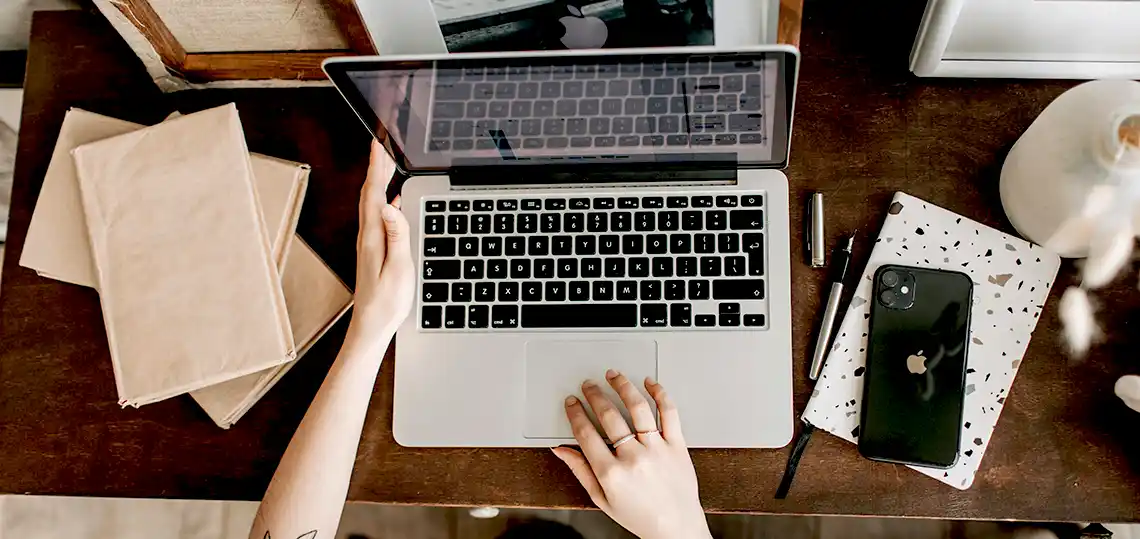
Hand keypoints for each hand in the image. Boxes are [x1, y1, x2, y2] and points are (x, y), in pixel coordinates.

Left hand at [344, 140, 414, 353]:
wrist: (370, 327)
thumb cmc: (386, 302)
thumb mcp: (398, 269)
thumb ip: (397, 235)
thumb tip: (391, 204)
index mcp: (373, 237)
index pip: (373, 193)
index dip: (377, 167)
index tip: (378, 143)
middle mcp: (367, 236)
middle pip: (369, 193)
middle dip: (376, 167)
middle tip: (383, 145)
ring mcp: (369, 243)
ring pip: (372, 203)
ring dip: (379, 181)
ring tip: (387, 165)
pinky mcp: (374, 250)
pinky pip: (377, 216)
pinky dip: (383, 199)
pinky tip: (392, 200)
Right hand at [551, 370, 710, 538]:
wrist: (675, 527)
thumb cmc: (640, 516)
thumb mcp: (601, 499)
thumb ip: (580, 470)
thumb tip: (561, 450)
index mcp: (611, 473)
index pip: (586, 433)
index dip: (575, 413)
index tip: (572, 403)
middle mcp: (634, 458)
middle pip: (609, 416)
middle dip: (594, 395)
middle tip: (589, 386)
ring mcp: (657, 449)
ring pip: (638, 408)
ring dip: (623, 387)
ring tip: (614, 376)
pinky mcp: (677, 445)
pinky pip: (669, 413)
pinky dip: (660, 394)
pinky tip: (650, 383)